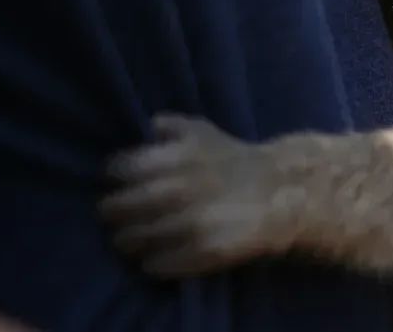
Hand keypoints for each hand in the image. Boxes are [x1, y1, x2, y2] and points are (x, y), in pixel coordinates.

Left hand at [100, 114, 288, 275]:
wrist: (278, 194)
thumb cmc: (231, 160)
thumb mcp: (201, 132)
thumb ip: (168, 127)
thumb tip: (142, 130)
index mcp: (175, 157)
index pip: (117, 169)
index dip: (114, 176)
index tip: (119, 181)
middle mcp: (177, 190)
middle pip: (114, 209)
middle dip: (114, 212)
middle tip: (120, 215)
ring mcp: (188, 224)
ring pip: (129, 240)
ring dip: (129, 239)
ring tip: (135, 237)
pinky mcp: (200, 253)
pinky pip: (154, 265)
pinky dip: (152, 260)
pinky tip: (159, 253)